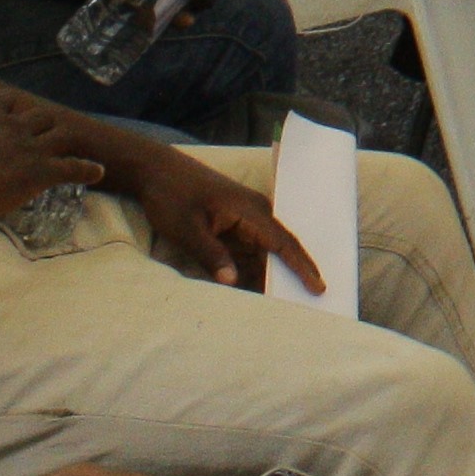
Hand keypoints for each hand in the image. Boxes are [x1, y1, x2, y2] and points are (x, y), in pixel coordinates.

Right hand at [0, 84, 105, 227]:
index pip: (5, 99)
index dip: (11, 105)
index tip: (13, 110)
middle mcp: (13, 125)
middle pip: (38, 115)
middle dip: (43, 122)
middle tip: (45, 129)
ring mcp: (31, 147)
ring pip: (58, 135)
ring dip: (65, 138)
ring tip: (73, 142)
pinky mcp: (42, 171)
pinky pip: (71, 167)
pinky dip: (86, 169)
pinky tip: (97, 171)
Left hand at [123, 146, 319, 293]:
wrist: (155, 170)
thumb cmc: (171, 196)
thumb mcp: (186, 229)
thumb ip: (211, 255)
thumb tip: (233, 283)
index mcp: (250, 212)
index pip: (283, 244)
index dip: (302, 267)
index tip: (318, 288)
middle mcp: (255, 214)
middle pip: (279, 250)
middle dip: (293, 276)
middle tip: (306, 305)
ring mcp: (244, 219)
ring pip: (263, 254)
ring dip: (269, 276)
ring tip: (281, 304)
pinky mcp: (231, 225)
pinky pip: (248, 252)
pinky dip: (250, 271)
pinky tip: (251, 291)